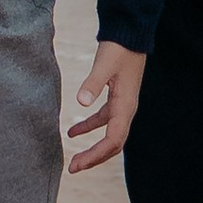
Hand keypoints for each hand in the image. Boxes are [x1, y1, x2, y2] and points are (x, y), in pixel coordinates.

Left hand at [67, 41, 145, 172]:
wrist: (130, 33)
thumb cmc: (119, 48)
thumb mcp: (103, 65)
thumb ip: (92, 84)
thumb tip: (81, 103)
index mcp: (125, 106)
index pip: (113, 141)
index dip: (96, 155)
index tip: (78, 164)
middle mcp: (126, 110)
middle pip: (112, 144)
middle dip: (94, 158)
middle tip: (73, 168)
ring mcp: (122, 105)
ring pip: (108, 135)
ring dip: (92, 147)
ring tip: (73, 159)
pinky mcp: (116, 97)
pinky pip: (103, 120)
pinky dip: (89, 128)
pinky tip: (72, 132)